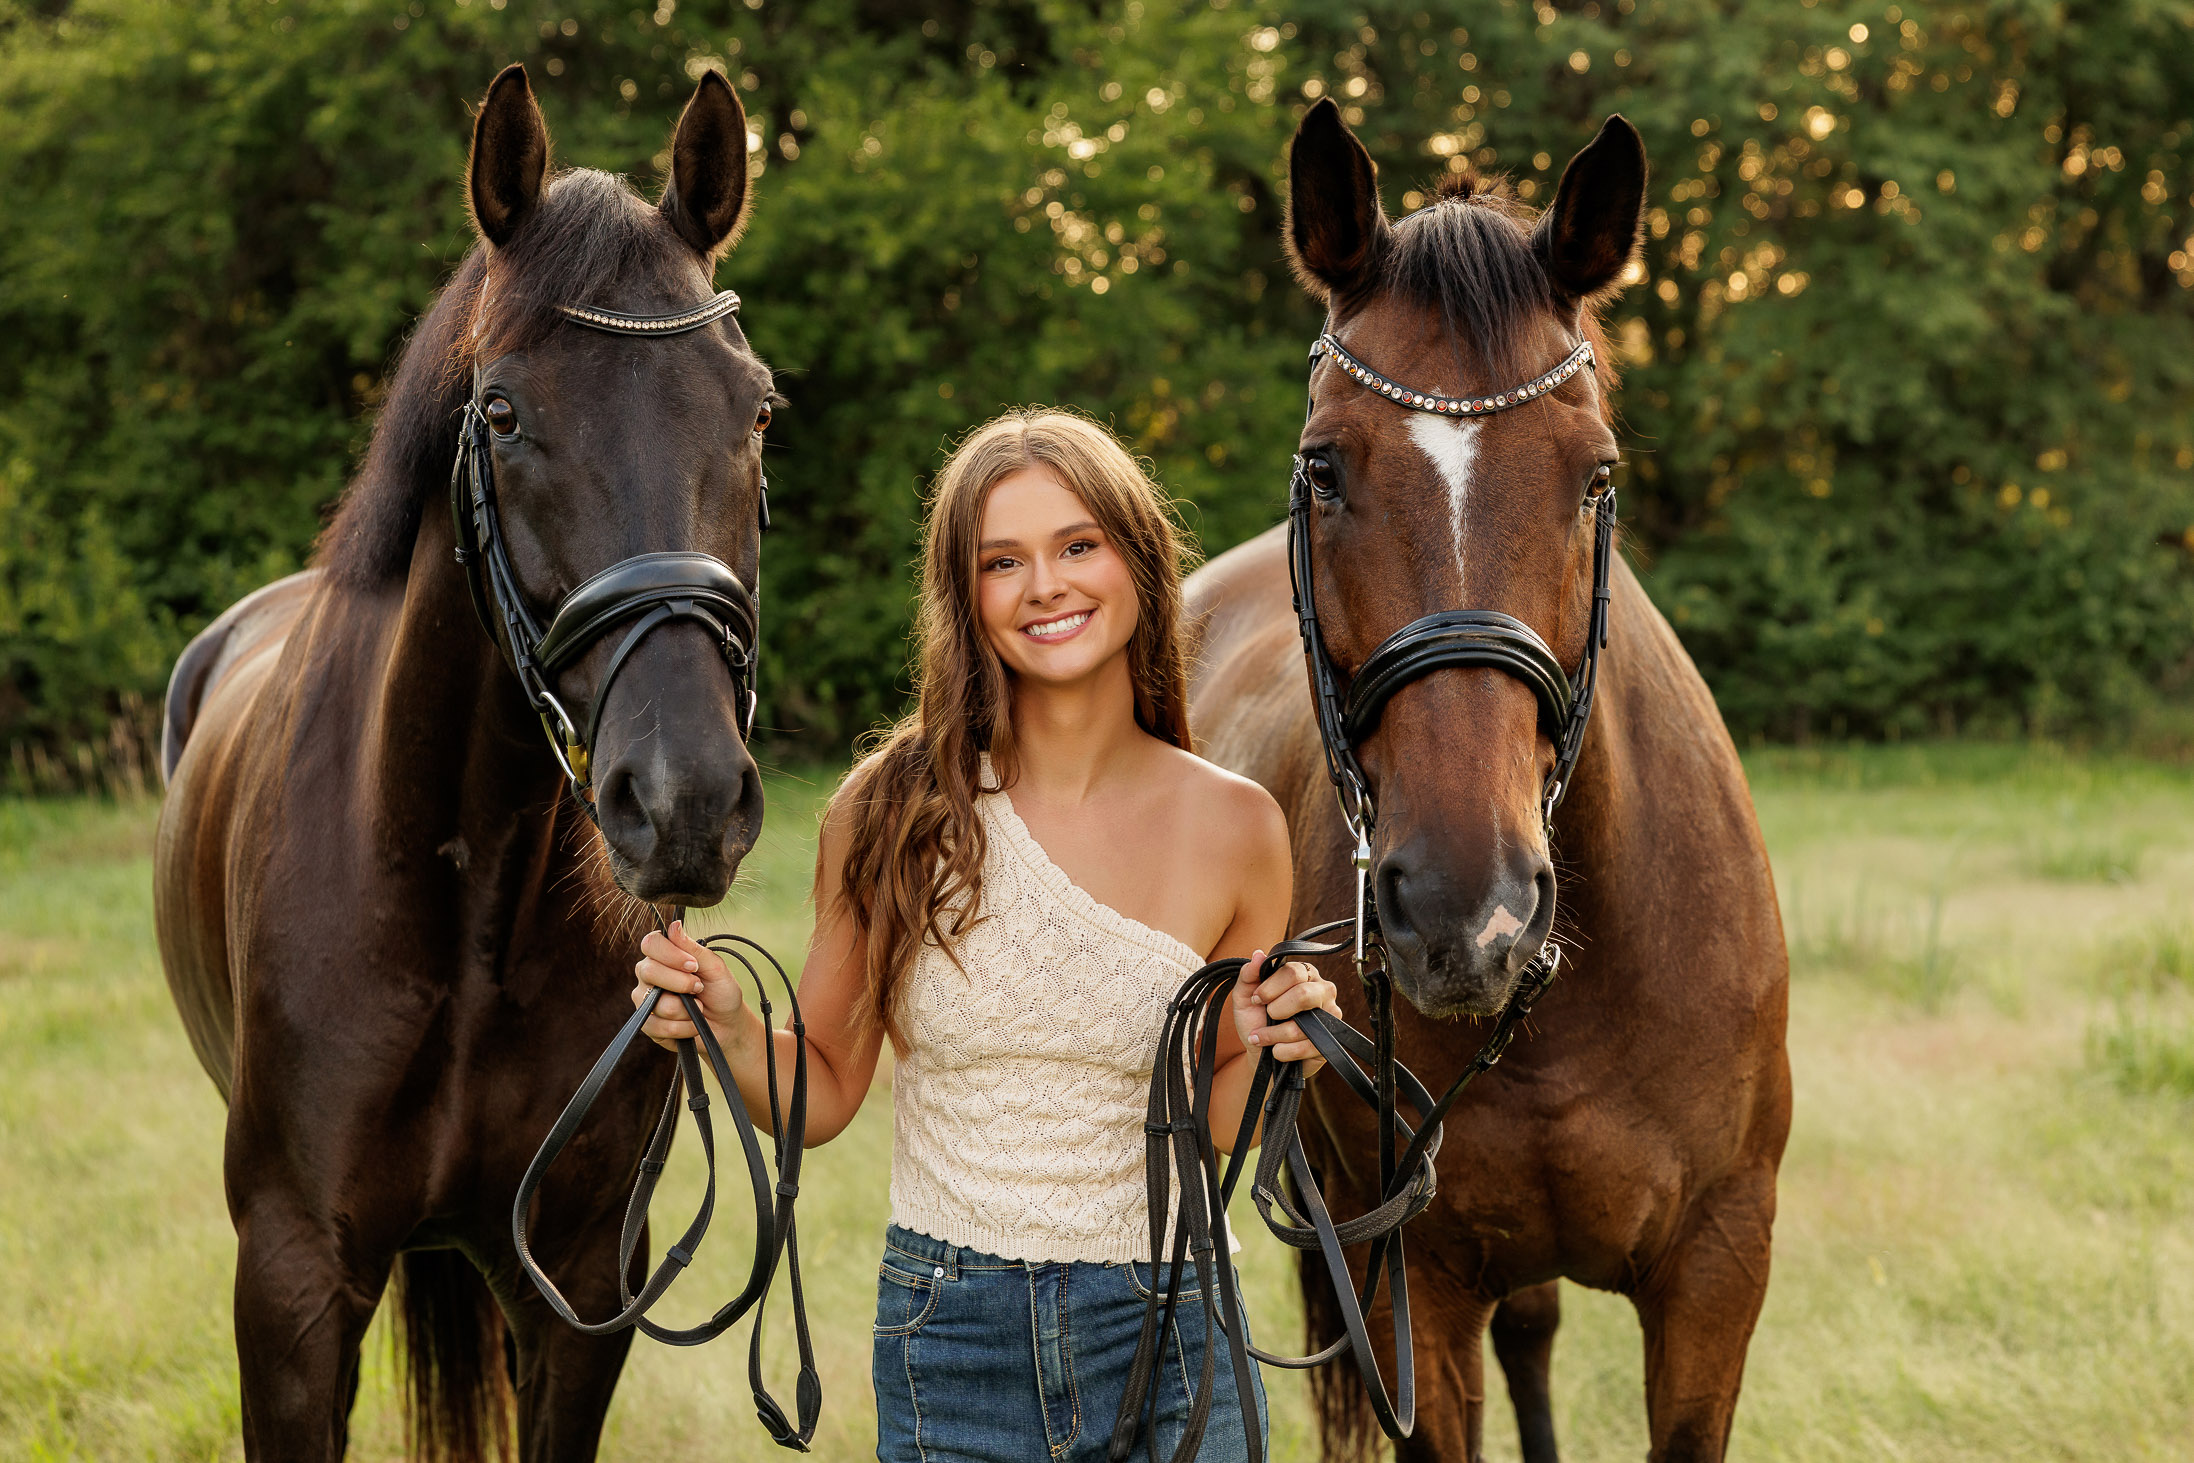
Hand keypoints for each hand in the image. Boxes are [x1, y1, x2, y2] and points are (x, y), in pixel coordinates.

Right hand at [632, 919, 746, 1052]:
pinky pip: (658, 1027)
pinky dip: (683, 1028)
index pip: (651, 944)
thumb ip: (693, 948)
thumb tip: (674, 925)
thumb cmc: (720, 992)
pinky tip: (692, 1025)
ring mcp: (645, 1001)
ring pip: (657, 1003)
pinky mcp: (648, 1025)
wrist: (727, 1025)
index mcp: (662, 956)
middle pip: (649, 971)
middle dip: (681, 983)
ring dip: (687, 1010)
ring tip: (699, 1008)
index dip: (671, 954)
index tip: (693, 965)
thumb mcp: (715, 968)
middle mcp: (648, 975)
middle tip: (699, 988)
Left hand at [1231, 951, 1340, 1070]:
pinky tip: (1277, 1050)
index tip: (1257, 999)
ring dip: (1274, 1035)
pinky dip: (1284, 1051)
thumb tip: (1258, 954)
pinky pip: (1306, 1047)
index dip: (1270, 988)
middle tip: (1267, 1016)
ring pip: (1302, 1025)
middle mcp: (1323, 990)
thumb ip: (1249, 975)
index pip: (1293, 972)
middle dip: (1276, 1010)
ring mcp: (1331, 1016)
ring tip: (1263, 1038)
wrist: (1261, 1054)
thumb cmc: (1256, 1020)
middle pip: (1303, 994)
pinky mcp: (1330, 1041)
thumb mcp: (1245, 997)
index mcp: (1304, 973)